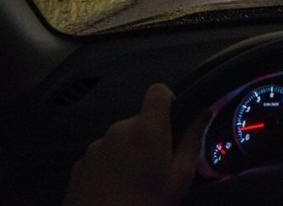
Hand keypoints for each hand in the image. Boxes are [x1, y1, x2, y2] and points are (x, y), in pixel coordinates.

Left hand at [63, 83, 206, 205]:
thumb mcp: (180, 178)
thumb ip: (192, 139)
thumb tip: (203, 112)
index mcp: (146, 128)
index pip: (158, 91)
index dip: (168, 102)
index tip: (173, 125)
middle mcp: (118, 129)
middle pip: (140, 120)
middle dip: (150, 136)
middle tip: (156, 168)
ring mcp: (95, 146)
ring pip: (121, 138)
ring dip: (129, 151)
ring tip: (133, 184)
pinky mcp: (79, 164)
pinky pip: (103, 154)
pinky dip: (110, 165)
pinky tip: (114, 191)